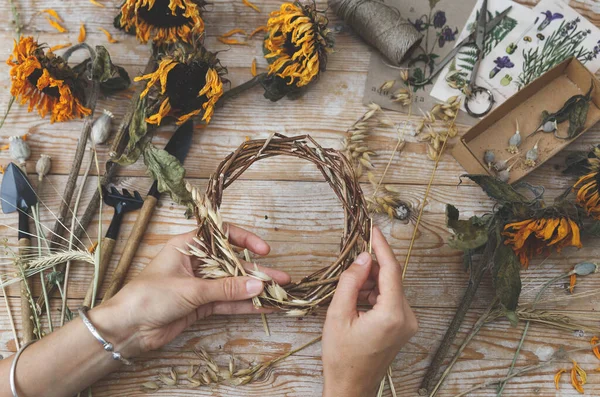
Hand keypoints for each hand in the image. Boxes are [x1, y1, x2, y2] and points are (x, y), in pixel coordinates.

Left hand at [93, 224, 289, 355]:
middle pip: (232, 263)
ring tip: (280, 294)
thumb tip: (258, 285)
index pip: (221, 235)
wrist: (126, 329)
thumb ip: (226, 288)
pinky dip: (244, 305)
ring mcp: (200, 285)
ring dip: (254, 290)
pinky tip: (263, 306)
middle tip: (281, 278)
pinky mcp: (201, 305)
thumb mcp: (190, 289)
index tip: (264, 250)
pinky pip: (227, 302)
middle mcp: (196, 262)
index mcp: (188, 246)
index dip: (244, 240)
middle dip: (257, 271)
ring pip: (233, 284)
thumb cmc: (149, 297)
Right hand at [321, 227, 417, 396]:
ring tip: (348, 292)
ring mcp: (407, 323)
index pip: (391, 270)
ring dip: (370, 282)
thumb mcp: (338, 314)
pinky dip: (373, 294)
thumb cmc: (342, 357)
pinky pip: (389, 299)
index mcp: (392, 314)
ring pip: (389, 287)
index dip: (382, 246)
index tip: (373, 229)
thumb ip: (351, 281)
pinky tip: (356, 301)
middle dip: (370, 268)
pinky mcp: (403, 326)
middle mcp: (407, 317)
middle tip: (349, 265)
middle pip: (390, 278)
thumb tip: (363, 257)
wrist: (351, 386)